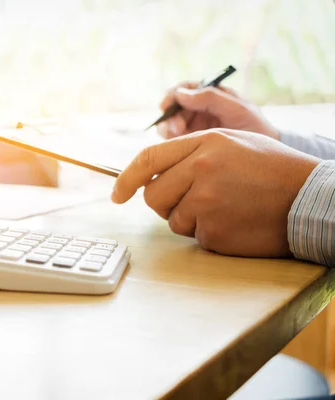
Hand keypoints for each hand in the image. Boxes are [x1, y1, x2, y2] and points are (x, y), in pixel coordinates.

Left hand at [111, 129, 319, 256]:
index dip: (126, 179)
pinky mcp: (215, 232)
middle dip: (165, 203)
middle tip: (193, 201)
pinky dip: (211, 234)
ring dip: (192, 219)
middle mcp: (200, 170)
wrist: (311, 197)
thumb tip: (153, 172)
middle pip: (153, 196)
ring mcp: (206, 202)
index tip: (117, 194)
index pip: (147, 160)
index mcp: (203, 144)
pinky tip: (235, 222)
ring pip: (173, 220)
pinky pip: (196, 237)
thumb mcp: (232, 143)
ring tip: (226, 207)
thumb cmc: (272, 168)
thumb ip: (191, 152)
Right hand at [157, 81, 278, 139]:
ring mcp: (194, 127)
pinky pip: (173, 141)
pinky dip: (171, 143)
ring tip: (178, 137)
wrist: (265, 157)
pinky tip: (179, 147)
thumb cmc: (256, 128)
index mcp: (210, 95)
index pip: (184, 89)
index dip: (172, 95)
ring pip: (169, 125)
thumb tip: (180, 94)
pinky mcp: (191, 144)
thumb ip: (211, 98)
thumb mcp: (238, 109)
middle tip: (177, 128)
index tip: (166, 106)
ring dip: (168, 129)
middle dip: (170, 117)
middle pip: (173, 108)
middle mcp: (198, 109)